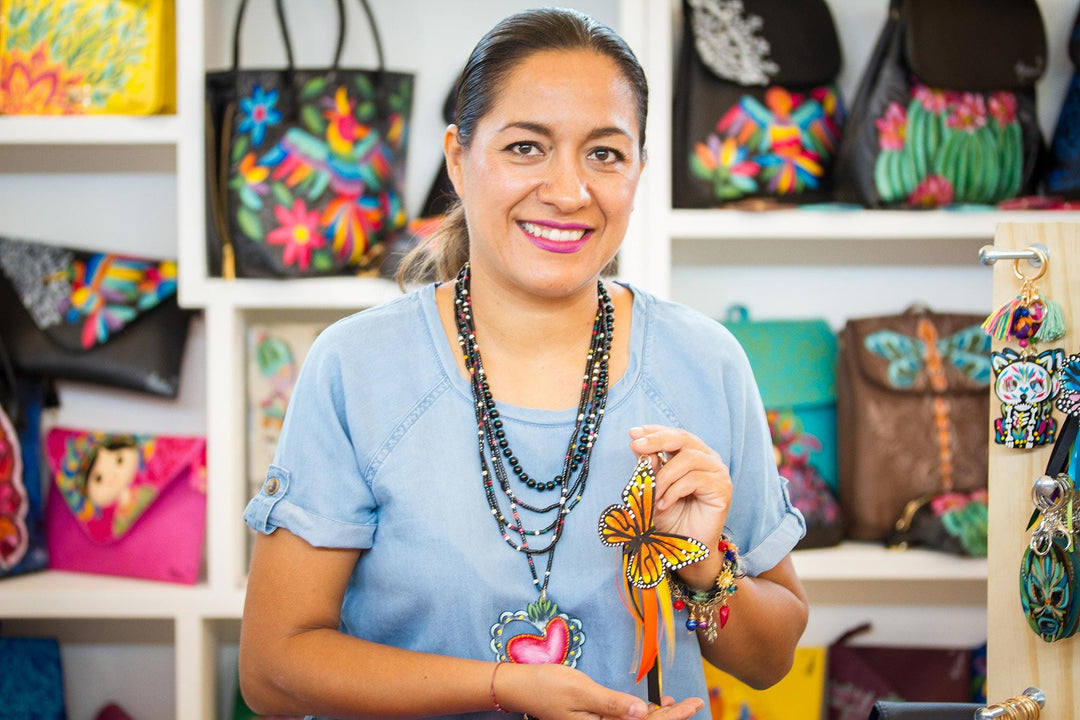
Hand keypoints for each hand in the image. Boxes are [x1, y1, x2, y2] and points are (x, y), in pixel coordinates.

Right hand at [496, 663, 703, 719]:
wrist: (522, 687)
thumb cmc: (548, 686)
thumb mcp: (582, 691)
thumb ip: (612, 704)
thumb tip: (640, 712)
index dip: (673, 716)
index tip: (693, 704)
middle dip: (671, 717)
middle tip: (693, 702)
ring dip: (656, 716)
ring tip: (673, 703)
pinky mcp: (596, 719)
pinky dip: (640, 713)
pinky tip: (649, 705)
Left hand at [628, 425, 731, 586]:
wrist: (685, 547)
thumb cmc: (670, 518)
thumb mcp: (653, 490)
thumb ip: (649, 469)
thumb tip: (638, 447)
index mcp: (692, 454)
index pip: (673, 435)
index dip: (653, 431)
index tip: (632, 432)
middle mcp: (707, 459)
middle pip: (683, 438)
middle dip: (657, 440)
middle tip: (636, 446)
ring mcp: (717, 472)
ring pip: (688, 459)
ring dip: (664, 476)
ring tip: (653, 496)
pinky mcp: (722, 488)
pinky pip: (694, 480)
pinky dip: (674, 491)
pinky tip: (664, 504)